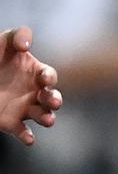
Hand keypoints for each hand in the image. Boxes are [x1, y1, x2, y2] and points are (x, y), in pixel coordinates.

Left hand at [1, 26, 61, 144]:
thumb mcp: (3, 41)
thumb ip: (17, 35)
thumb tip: (26, 46)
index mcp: (36, 74)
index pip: (49, 76)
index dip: (49, 78)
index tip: (44, 79)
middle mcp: (34, 93)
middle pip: (53, 99)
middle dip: (55, 100)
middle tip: (52, 101)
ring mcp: (25, 108)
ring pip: (44, 117)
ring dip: (48, 118)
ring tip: (46, 119)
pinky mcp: (12, 122)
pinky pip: (23, 132)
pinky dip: (28, 137)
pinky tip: (28, 138)